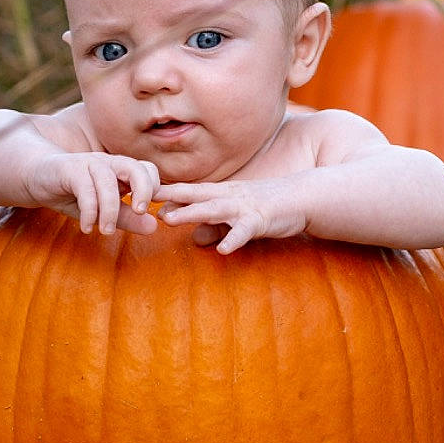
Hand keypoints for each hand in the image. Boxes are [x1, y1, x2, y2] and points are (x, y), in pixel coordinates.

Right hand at [23, 152, 160, 233]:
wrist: (37, 178)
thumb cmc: (74, 194)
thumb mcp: (102, 212)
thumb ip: (127, 218)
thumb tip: (153, 227)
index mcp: (122, 171)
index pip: (149, 171)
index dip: (154, 189)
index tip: (147, 212)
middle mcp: (109, 164)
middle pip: (136, 168)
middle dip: (143, 189)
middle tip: (138, 211)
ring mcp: (89, 164)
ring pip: (108, 182)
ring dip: (110, 209)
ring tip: (106, 232)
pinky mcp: (70, 169)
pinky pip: (84, 188)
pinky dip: (88, 210)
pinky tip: (85, 227)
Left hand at [155, 176, 307, 252]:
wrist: (303, 198)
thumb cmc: (269, 206)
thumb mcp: (238, 217)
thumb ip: (217, 228)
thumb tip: (195, 239)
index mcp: (223, 194)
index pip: (190, 191)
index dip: (166, 192)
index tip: (140, 191)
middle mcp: (230, 197)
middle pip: (195, 195)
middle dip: (169, 197)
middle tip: (143, 200)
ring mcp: (245, 207)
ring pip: (213, 210)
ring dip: (191, 214)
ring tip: (170, 220)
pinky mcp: (261, 220)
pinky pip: (245, 232)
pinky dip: (234, 239)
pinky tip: (223, 250)